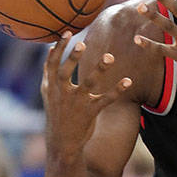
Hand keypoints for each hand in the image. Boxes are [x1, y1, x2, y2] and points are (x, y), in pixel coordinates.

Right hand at [41, 32, 132, 160]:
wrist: (62, 143)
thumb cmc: (58, 114)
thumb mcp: (48, 95)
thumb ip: (50, 74)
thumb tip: (51, 49)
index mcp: (50, 87)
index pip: (51, 64)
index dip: (58, 48)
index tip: (66, 33)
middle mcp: (61, 93)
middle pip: (66, 72)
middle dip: (73, 57)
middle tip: (83, 43)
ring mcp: (76, 103)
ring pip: (89, 83)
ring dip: (100, 69)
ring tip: (109, 56)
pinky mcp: (90, 112)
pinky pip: (106, 99)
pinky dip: (118, 90)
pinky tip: (128, 80)